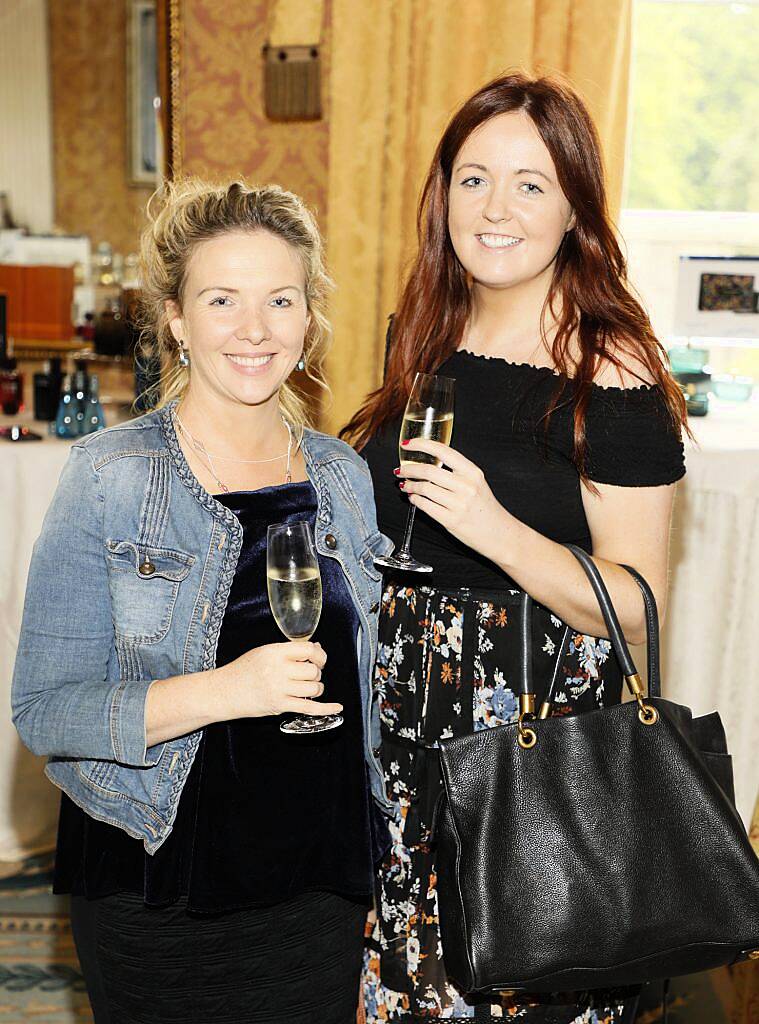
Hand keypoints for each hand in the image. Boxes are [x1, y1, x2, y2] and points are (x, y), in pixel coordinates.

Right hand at [216, 641, 336, 719]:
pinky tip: (337, 707)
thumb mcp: (263, 652)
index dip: (319, 654)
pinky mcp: (279, 706)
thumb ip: (289, 650)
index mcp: (274, 652)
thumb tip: (317, 647)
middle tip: (307, 675)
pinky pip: (310, 708)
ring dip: (316, 688)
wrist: (223, 692)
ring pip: (314, 688)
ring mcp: (279, 689)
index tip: (319, 658)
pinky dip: (326, 708)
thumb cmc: (243, 670)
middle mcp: (278, 670)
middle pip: (313, 670)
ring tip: (306, 687)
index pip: (308, 650)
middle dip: (316, 673)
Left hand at [397, 439, 512, 561]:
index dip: (421, 444)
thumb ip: (456, 472)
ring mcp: (458, 504)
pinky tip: (413, 498)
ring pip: (424, 489)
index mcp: (472, 472)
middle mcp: (466, 486)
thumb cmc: (485, 508)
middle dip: (408, 469)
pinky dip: (415, 500)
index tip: (408, 444)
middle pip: (428, 471)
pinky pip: (425, 506)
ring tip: (405, 485)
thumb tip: (427, 462)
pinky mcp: (451, 521)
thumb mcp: (477, 483)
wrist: (499, 533)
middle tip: (400, 470)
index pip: (443, 451)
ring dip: (410, 486)